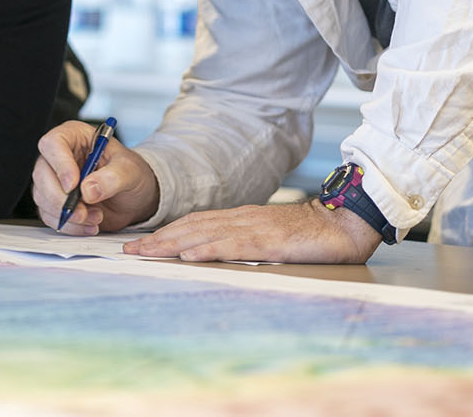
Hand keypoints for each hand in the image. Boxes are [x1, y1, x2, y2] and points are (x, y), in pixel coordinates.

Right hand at [33, 120, 158, 234]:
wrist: (134, 197)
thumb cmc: (130, 173)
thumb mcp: (130, 170)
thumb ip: (113, 177)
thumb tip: (89, 190)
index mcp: (74, 137)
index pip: (53, 144)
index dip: (60, 164)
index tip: (74, 185)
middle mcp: (60, 157)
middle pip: (41, 173)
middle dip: (60, 198)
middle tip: (83, 211)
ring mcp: (55, 180)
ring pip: (42, 197)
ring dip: (68, 214)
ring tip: (96, 217)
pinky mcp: (55, 202)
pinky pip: (50, 215)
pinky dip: (69, 225)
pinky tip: (90, 225)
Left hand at [122, 199, 381, 263]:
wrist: (345, 222)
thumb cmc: (309, 233)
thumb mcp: (269, 237)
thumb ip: (243, 242)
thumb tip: (213, 254)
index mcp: (239, 218)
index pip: (193, 224)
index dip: (164, 233)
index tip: (138, 244)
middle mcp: (241, 220)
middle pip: (190, 228)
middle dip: (157, 239)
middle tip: (128, 250)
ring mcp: (255, 229)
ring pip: (205, 235)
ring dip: (173, 244)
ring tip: (147, 252)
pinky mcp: (271, 242)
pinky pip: (234, 245)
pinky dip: (209, 249)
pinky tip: (191, 255)